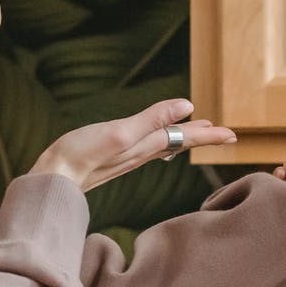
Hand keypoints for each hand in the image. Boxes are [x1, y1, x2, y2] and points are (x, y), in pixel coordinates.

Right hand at [30, 98, 236, 191]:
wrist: (52, 180)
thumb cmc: (80, 156)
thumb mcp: (119, 133)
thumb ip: (152, 120)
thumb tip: (187, 106)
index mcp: (145, 147)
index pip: (184, 139)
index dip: (209, 135)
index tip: (233, 135)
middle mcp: (140, 154)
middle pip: (179, 143)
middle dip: (202, 137)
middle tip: (225, 134)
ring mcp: (126, 157)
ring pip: (164, 146)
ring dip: (183, 137)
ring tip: (197, 130)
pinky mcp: (112, 158)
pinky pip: (147, 150)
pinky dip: (161, 143)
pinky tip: (158, 146)